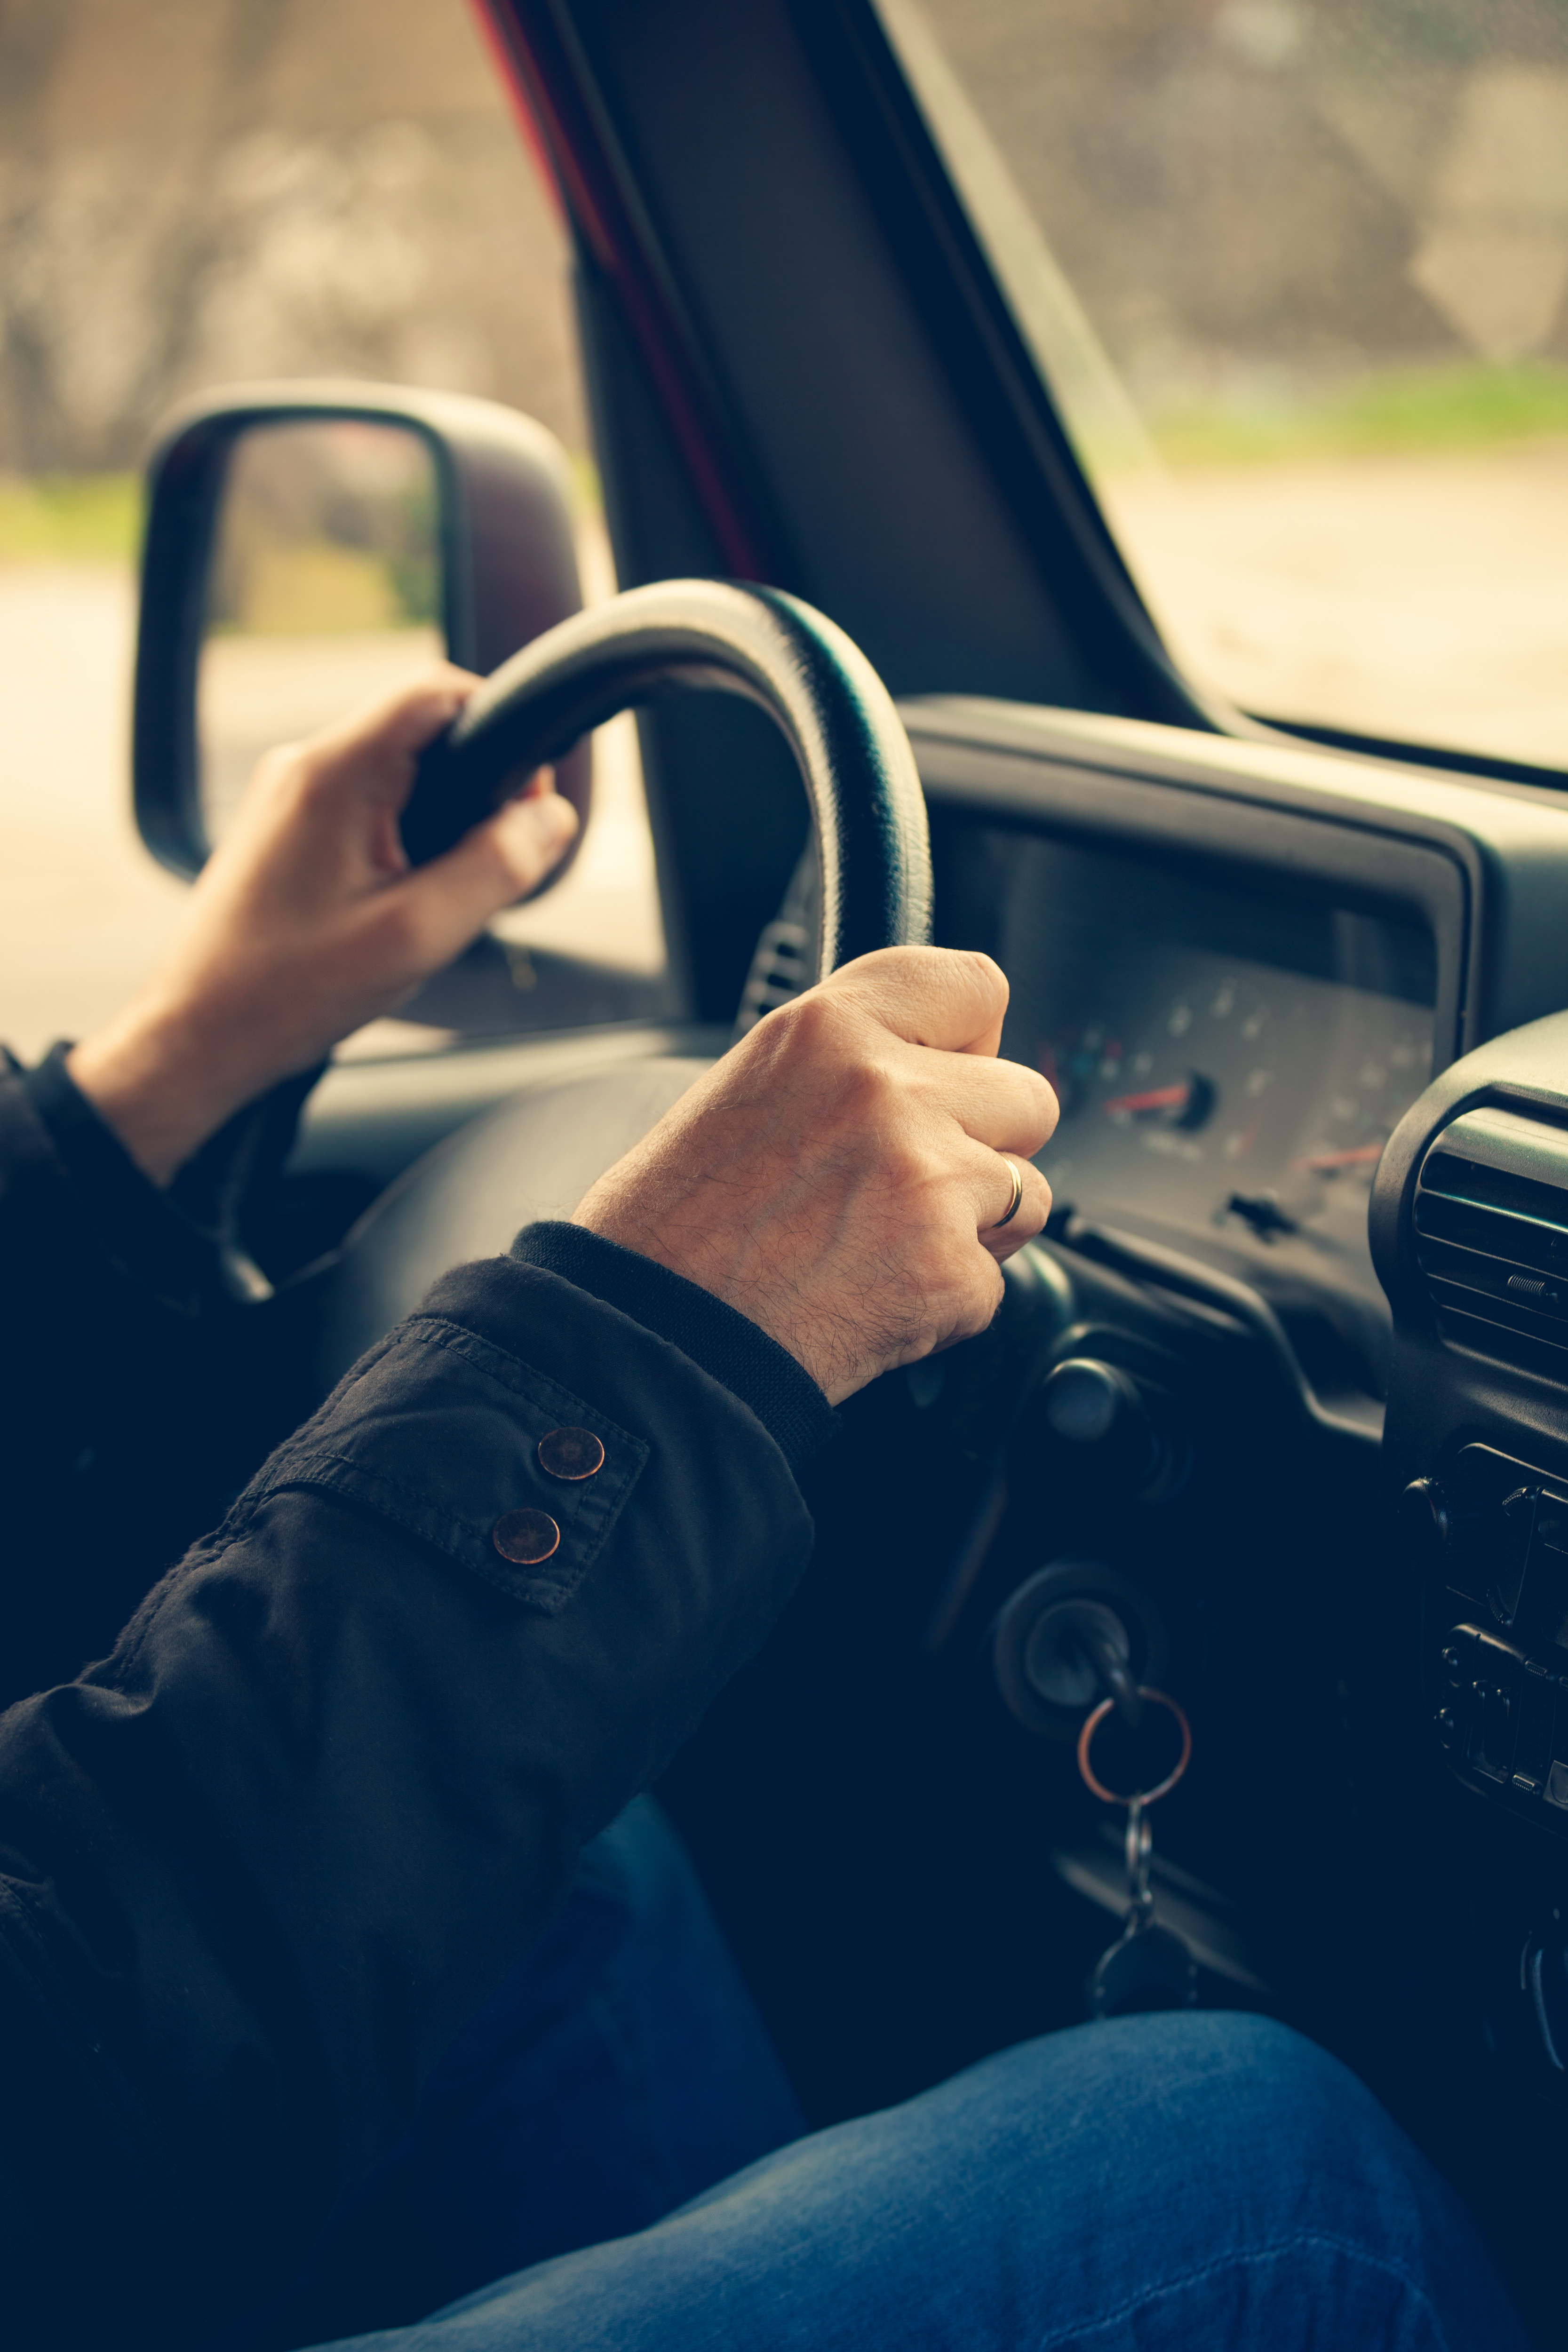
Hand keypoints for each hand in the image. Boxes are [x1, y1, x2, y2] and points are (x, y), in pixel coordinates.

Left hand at [69, 669, 577, 1183]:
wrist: (200, 1035)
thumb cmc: (289, 992)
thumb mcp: (417, 935)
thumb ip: (496, 868)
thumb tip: (551, 818)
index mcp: (333, 774)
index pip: (437, 692)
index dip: (500, 724)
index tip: (526, 797)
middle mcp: (303, 769)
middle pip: (422, 733)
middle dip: (474, 789)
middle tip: (491, 865)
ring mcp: (288, 798)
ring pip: (396, 775)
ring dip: (438, 822)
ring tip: (438, 897)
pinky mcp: (284, 830)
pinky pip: (364, 808)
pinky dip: (401, 842)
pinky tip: (398, 904)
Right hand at [573, 946, 1056, 1403]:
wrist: (651, 1338)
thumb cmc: (675, 1227)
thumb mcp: (751, 1089)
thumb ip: (852, 1064)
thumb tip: (938, 1064)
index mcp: (830, 1028)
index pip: (975, 989)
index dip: (971, 1040)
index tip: (950, 1071)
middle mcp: (887, 1089)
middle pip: (1028, 1096)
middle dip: (987, 1143)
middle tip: (909, 1181)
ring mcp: (927, 1179)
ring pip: (1028, 1191)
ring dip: (975, 1224)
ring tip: (882, 1245)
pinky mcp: (949, 1270)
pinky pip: (995, 1280)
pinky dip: (946, 1300)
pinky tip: (872, 1298)